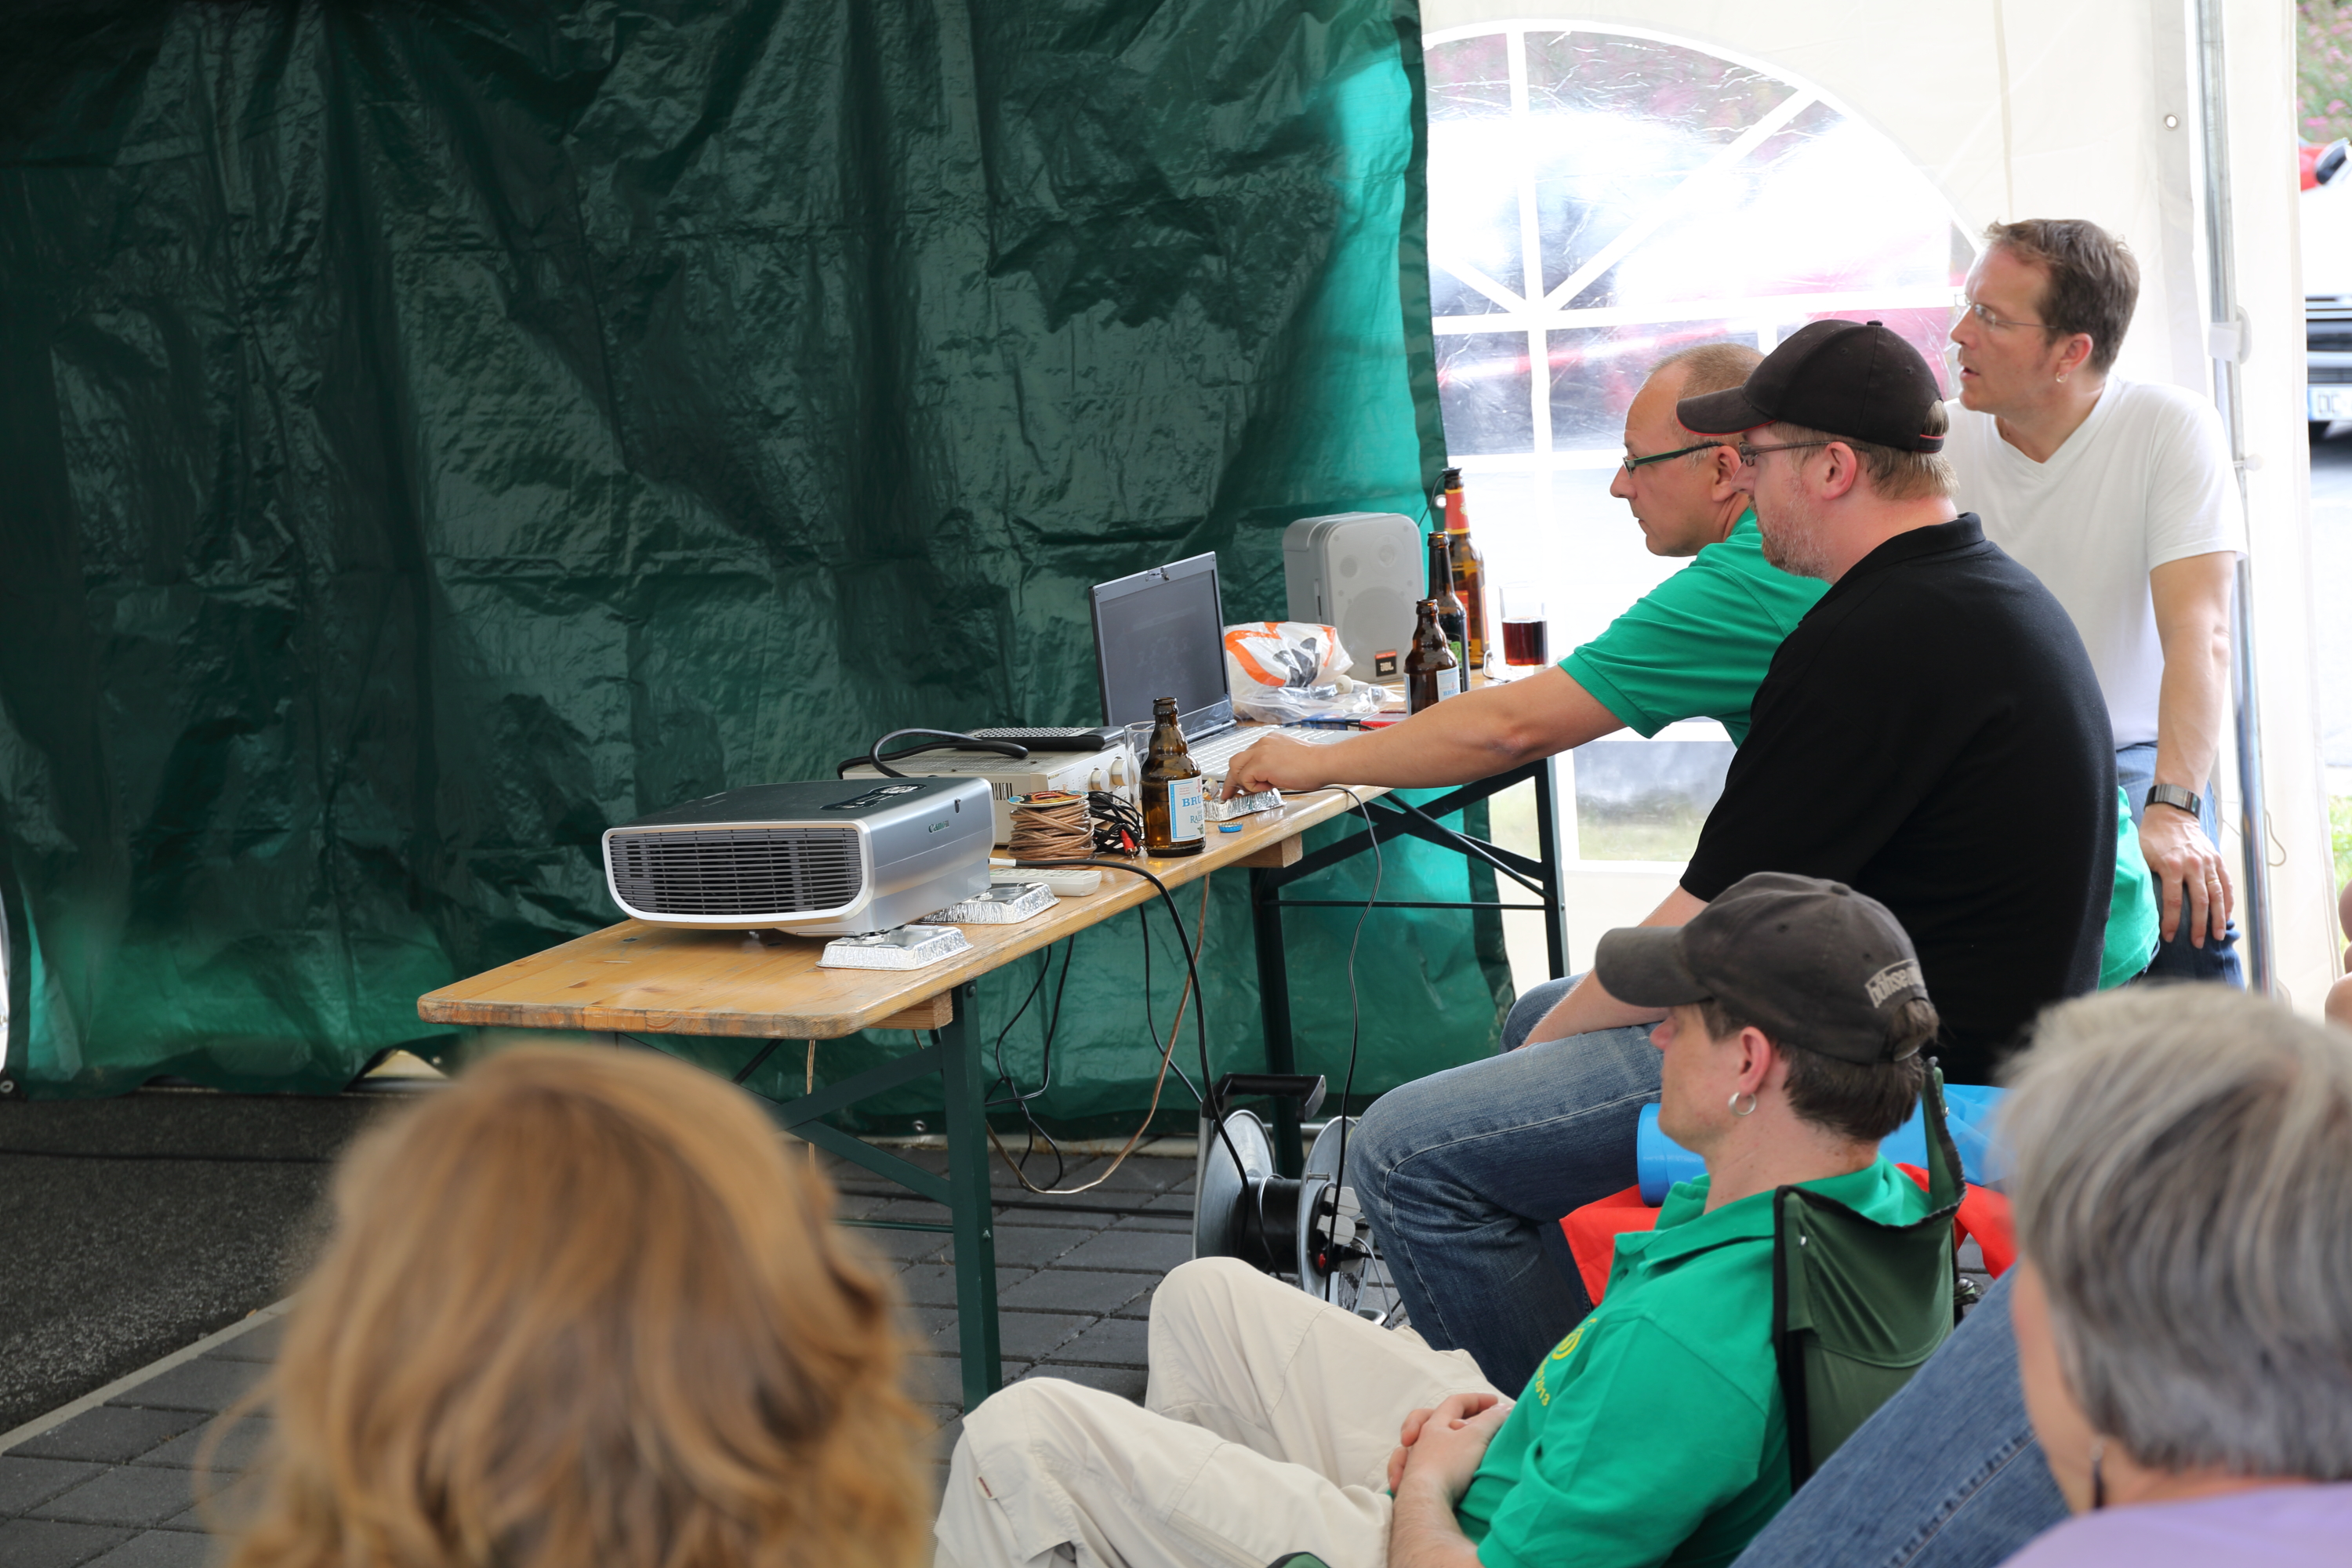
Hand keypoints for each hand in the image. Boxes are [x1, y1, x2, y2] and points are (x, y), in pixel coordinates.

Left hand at [1219, 734, 1333, 798]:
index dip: (1241, 773)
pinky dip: (1254, 786)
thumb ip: (1272, 767)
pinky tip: (1270, 785)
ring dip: (1244, 782)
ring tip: (1261, 788)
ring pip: (1235, 767)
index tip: (1238, 785)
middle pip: (1236, 760)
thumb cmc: (1314, 765)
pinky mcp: (1260, 762)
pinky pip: (1245, 778)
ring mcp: (1260, 751)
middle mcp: (1262, 743)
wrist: (1324, 763)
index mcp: (1269, 742)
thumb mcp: (1287, 762)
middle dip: (1232, 779)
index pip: (1246, 757)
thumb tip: (1263, 781)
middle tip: (1231, 794)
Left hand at [1386, 1392, 1508, 1490]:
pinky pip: (1407, 1468)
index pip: (1455, 1402)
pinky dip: (1414, 1466)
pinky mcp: (1410, 1484)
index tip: (1496, 1403)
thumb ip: (1490, 1420)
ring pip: (1416, 1443)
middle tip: (1467, 1422)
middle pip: (1428, 1418)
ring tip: (1450, 1448)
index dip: (1477, 1400)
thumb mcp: (1476, 1437)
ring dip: (1431, 1440)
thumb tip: (1503, 1408)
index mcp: (1435, 1425)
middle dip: (1448, 1416)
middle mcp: (1420, 1441)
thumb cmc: (1450, 1465)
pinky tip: (1426, 1471)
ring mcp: (1413, 1462)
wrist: (1426, 1501)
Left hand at [2139, 802, 2233, 945]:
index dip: (2172, 922)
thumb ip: (2142, 875)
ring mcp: (2208, 862)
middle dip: (2199, 926)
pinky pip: (2226, 883)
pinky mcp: (2217, 860)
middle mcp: (2193, 865)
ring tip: (2217, 936)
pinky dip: (2228, 901)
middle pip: (2200, 901)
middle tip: (2197, 944)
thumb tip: (2134, 901)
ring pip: (2217, 894)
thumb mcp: (2140, 854)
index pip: (2173, 901)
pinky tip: (2227, 916)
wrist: (2172, 814)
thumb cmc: (2152, 837)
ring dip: (2218, 918)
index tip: (2170, 937)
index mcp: (2171, 865)